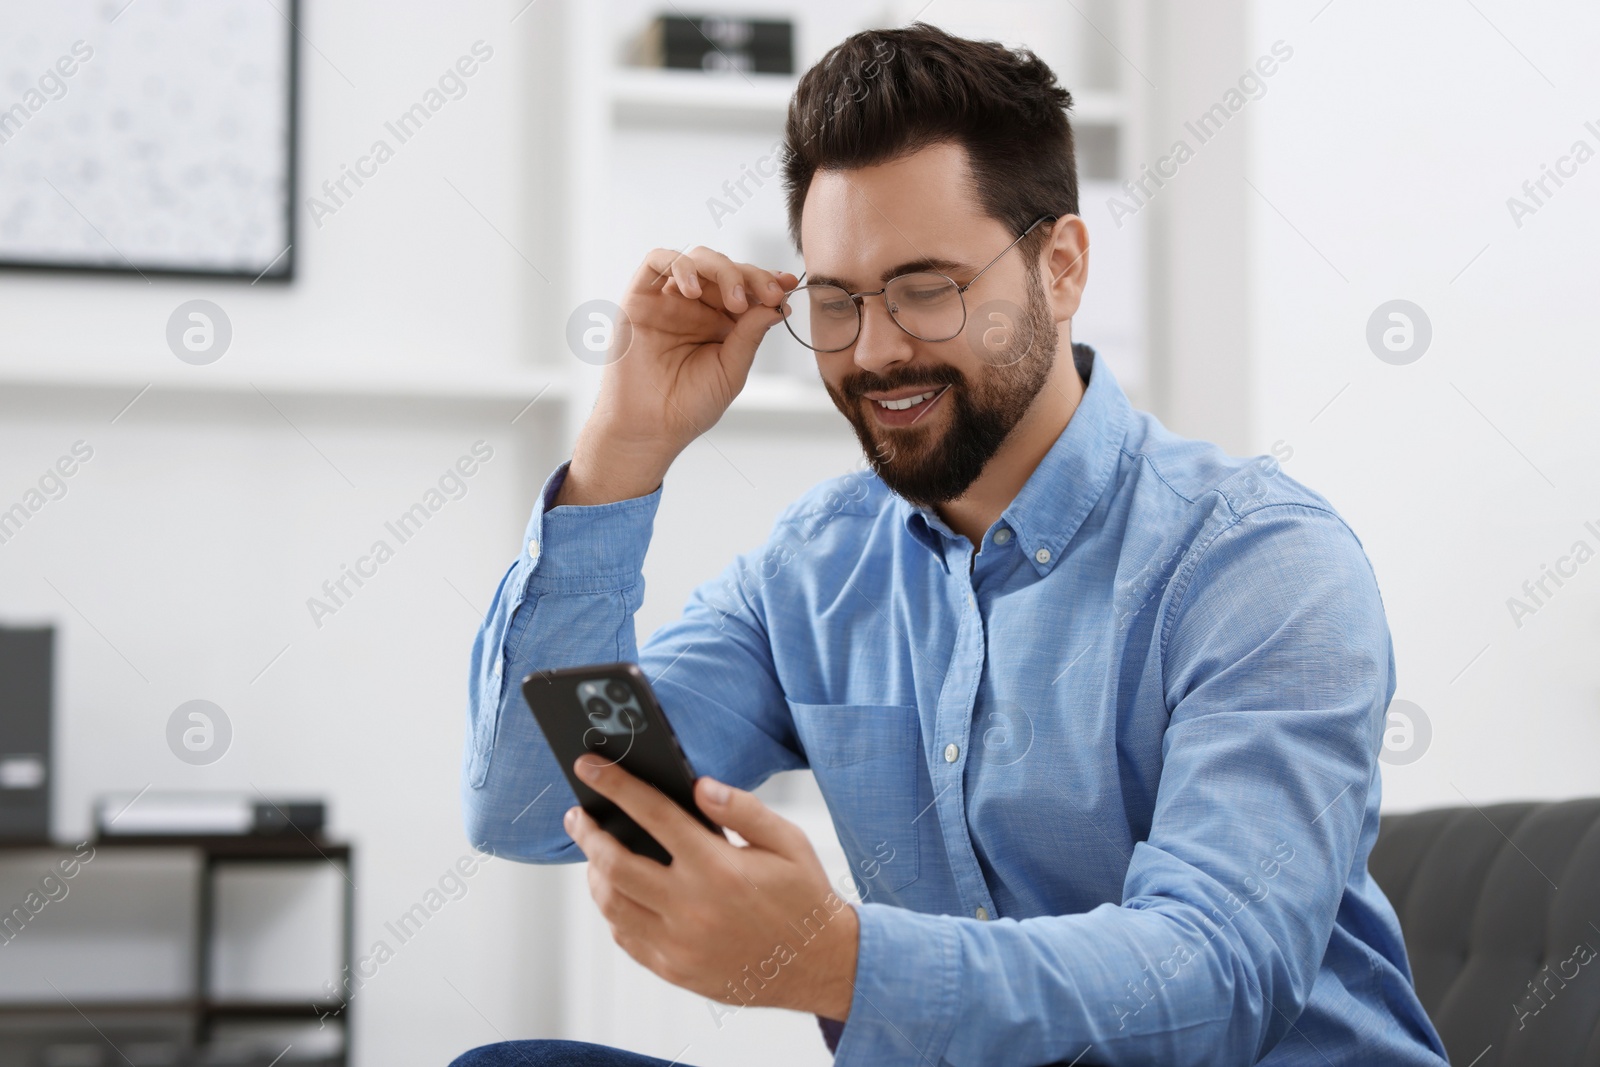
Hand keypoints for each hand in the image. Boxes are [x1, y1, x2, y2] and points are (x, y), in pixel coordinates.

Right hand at [559, 249, 798, 505]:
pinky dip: (680, 265)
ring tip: (736, 301)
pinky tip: (693, 290)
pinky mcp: (640, 298)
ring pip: (697, 259)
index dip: (767, 281)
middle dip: (752, 276)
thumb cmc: (688, 406)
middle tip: (769, 295)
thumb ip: (751, 334)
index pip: (747, 288)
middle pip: (726, 268)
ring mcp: (668, 300)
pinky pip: (658, 262)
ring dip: (723, 270)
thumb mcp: (731, 369)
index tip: (787, 286)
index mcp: (720, 323)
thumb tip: (777, 304)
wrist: (649, 428)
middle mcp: (695, 307)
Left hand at [563, 753, 857, 1020]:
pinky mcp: (675, 970)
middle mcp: (692, 907)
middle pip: (614, 864)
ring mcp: (679, 945)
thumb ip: (742, 809)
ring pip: (612, 905)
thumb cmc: (803, 897)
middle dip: (588, 833)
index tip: (589, 766)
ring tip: (595, 853)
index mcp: (718, 867)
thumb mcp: (787, 841)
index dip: (615, 785)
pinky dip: (613, 911)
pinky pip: (626, 937)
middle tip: (577, 815)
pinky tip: (618, 892)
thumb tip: (697, 786)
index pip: (652, 814)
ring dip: (594, 873)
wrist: (820, 966)